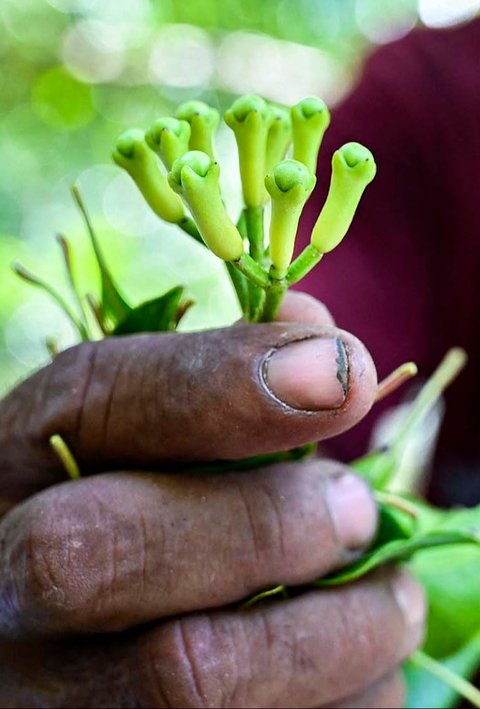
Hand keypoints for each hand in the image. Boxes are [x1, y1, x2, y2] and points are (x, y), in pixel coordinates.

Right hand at [0, 292, 424, 707]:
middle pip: (98, 555)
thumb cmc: (125, 507)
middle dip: (265, 525)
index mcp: (10, 466)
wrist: (70, 640)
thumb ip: (214, 382)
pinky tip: (359, 672)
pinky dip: (337, 704)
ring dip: (331, 634)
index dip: (223, 382)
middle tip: (358, 512)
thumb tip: (323, 341)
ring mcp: (41, 697)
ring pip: (184, 679)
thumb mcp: (139, 436)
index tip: (344, 369)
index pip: (92, 400)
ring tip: (388, 601)